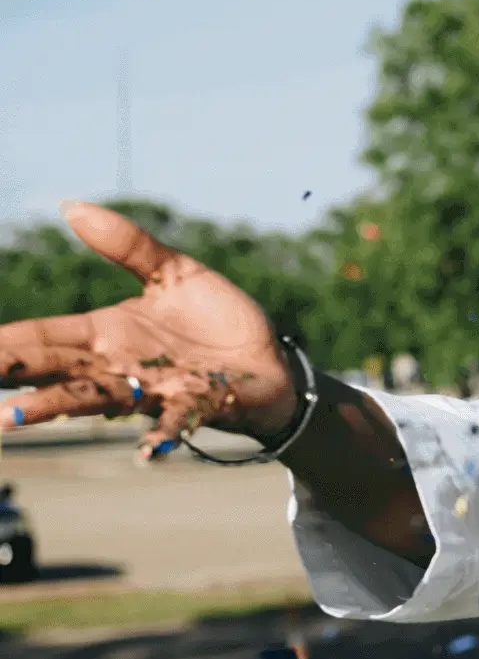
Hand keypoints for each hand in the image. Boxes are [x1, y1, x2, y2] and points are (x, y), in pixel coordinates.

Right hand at [0, 203, 297, 459]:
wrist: (271, 360)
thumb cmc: (217, 320)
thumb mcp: (175, 272)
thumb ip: (128, 245)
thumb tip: (71, 206)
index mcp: (106, 333)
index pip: (42, 337)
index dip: (4, 344)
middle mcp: (120, 366)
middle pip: (55, 370)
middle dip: (12, 377)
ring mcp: (154, 390)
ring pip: (96, 398)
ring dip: (55, 407)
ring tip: (13, 417)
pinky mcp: (197, 405)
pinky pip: (174, 423)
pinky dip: (160, 437)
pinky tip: (146, 452)